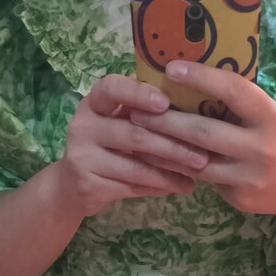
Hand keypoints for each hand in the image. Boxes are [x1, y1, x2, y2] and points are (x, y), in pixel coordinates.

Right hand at [54, 73, 210, 217]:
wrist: (73, 185)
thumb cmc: (108, 144)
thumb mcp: (118, 121)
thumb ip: (144, 112)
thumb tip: (196, 103)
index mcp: (94, 103)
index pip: (112, 89)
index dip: (139, 94)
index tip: (166, 103)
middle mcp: (83, 126)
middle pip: (133, 134)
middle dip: (172, 145)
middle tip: (203, 154)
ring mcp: (82, 156)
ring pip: (135, 166)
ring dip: (170, 171)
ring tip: (197, 175)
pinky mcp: (88, 184)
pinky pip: (131, 187)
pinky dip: (159, 187)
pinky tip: (179, 186)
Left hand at [127, 60, 275, 217]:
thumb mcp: (271, 116)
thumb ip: (241, 104)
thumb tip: (194, 78)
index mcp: (271, 117)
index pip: (234, 91)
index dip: (202, 78)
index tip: (171, 68)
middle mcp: (262, 147)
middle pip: (204, 132)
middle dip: (166, 121)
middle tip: (136, 110)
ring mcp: (249, 176)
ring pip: (196, 161)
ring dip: (163, 148)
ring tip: (138, 134)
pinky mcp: (239, 196)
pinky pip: (202, 180)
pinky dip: (177, 167)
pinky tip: (156, 158)